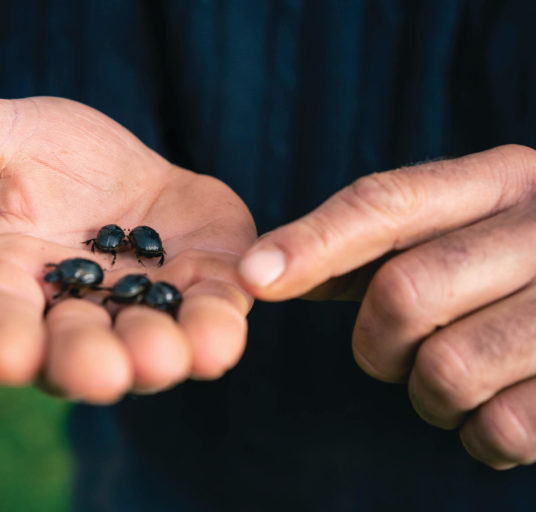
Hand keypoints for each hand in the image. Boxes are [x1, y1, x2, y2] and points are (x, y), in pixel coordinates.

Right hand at [0, 72, 254, 402]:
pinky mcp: (201, 295)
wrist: (123, 172)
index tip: (4, 356)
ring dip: (161, 356)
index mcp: (14, 285)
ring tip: (172, 355)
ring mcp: (142, 314)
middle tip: (99, 370)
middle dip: (88, 364)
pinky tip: (225, 332)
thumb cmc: (48, 160)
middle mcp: (75, 317)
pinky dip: (218, 329)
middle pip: (75, 354)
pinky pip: (210, 323)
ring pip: (149, 350)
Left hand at [238, 145, 535, 468]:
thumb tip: (263, 270)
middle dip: (378, 344)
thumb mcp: (460, 230)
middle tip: (397, 353)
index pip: (386, 204)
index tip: (251, 278)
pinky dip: (482, 434)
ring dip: (430, 394)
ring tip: (458, 378)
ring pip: (447, 369)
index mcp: (502, 181)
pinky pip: (503, 428)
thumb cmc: (516, 269)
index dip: (312, 244)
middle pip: (403, 294)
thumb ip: (369, 246)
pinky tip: (501, 407)